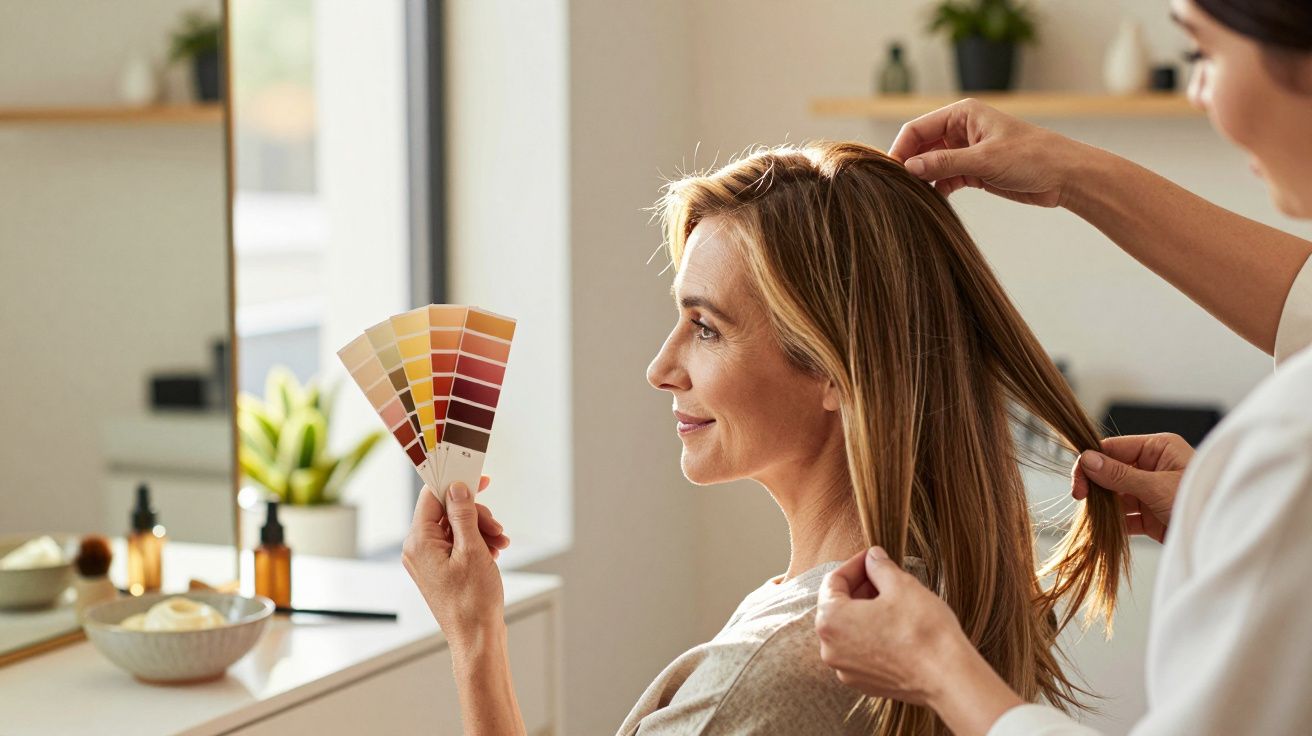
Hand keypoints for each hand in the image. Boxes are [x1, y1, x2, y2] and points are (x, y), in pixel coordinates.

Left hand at [402, 477, 511, 643]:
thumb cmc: (473, 602)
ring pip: (456, 528)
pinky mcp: (441, 569)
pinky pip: (458, 544)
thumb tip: (457, 488)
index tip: (478, 479)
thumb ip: (463, 514)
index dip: (456, 485)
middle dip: (476, 515)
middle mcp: (418, 550)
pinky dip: (478, 543)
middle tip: (496, 526)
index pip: (432, 497)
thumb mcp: (472, 550)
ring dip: (481, 529)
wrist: (477, 639)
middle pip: (447, 512)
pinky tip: (494, 551)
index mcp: (419, 542)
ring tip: (500, 543)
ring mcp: (429, 560)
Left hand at [816, 548, 970, 705]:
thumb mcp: (901, 585)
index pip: (833, 581)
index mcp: (831, 620)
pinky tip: (896, 627)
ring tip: (893, 601)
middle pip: (838, 606)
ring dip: (866, 612)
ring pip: (849, 630)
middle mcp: (830, 649)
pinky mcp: (864, 683)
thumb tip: (873, 558)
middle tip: (884, 577)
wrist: (948, 677)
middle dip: (860, 588)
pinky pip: (861, 652)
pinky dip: (872, 636)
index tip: (872, 558)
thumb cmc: (923, 630)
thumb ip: (880, 567)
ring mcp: (846, 670)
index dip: (855, 564)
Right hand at [887, 98, 1089, 205]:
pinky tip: (930, 202)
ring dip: (922, 180)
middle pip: (920, 147)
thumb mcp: (984, 160)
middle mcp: (960, 130)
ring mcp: (966, 151)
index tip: (890, 172)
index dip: (900, 149)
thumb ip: (945, 164)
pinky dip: (936, 190)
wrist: (1064, 176)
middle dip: (909, 166)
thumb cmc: (1031, 157)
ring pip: (931, 165)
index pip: (917, 129)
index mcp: (962, 114)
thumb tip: (910, 168)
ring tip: (909, 198)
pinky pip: (944, 179)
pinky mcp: (973, 171)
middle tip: (895, 188)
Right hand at [1072, 433, 1192, 542]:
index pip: (1113, 449)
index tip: (1078, 482)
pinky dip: (1112, 523)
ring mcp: (1150, 492)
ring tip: (1091, 517)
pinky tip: (1102, 529)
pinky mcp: (1150, 515)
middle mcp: (1152, 467)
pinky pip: (1124, 516)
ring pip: (1114, 495)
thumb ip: (1120, 475)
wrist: (1224, 538)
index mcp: (1158, 449)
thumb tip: (1087, 459)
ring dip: (1102, 506)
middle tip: (1080, 500)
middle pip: (1110, 471)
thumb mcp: (1158, 487)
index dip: (1091, 463)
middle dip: (1095, 486)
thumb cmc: (1203, 502)